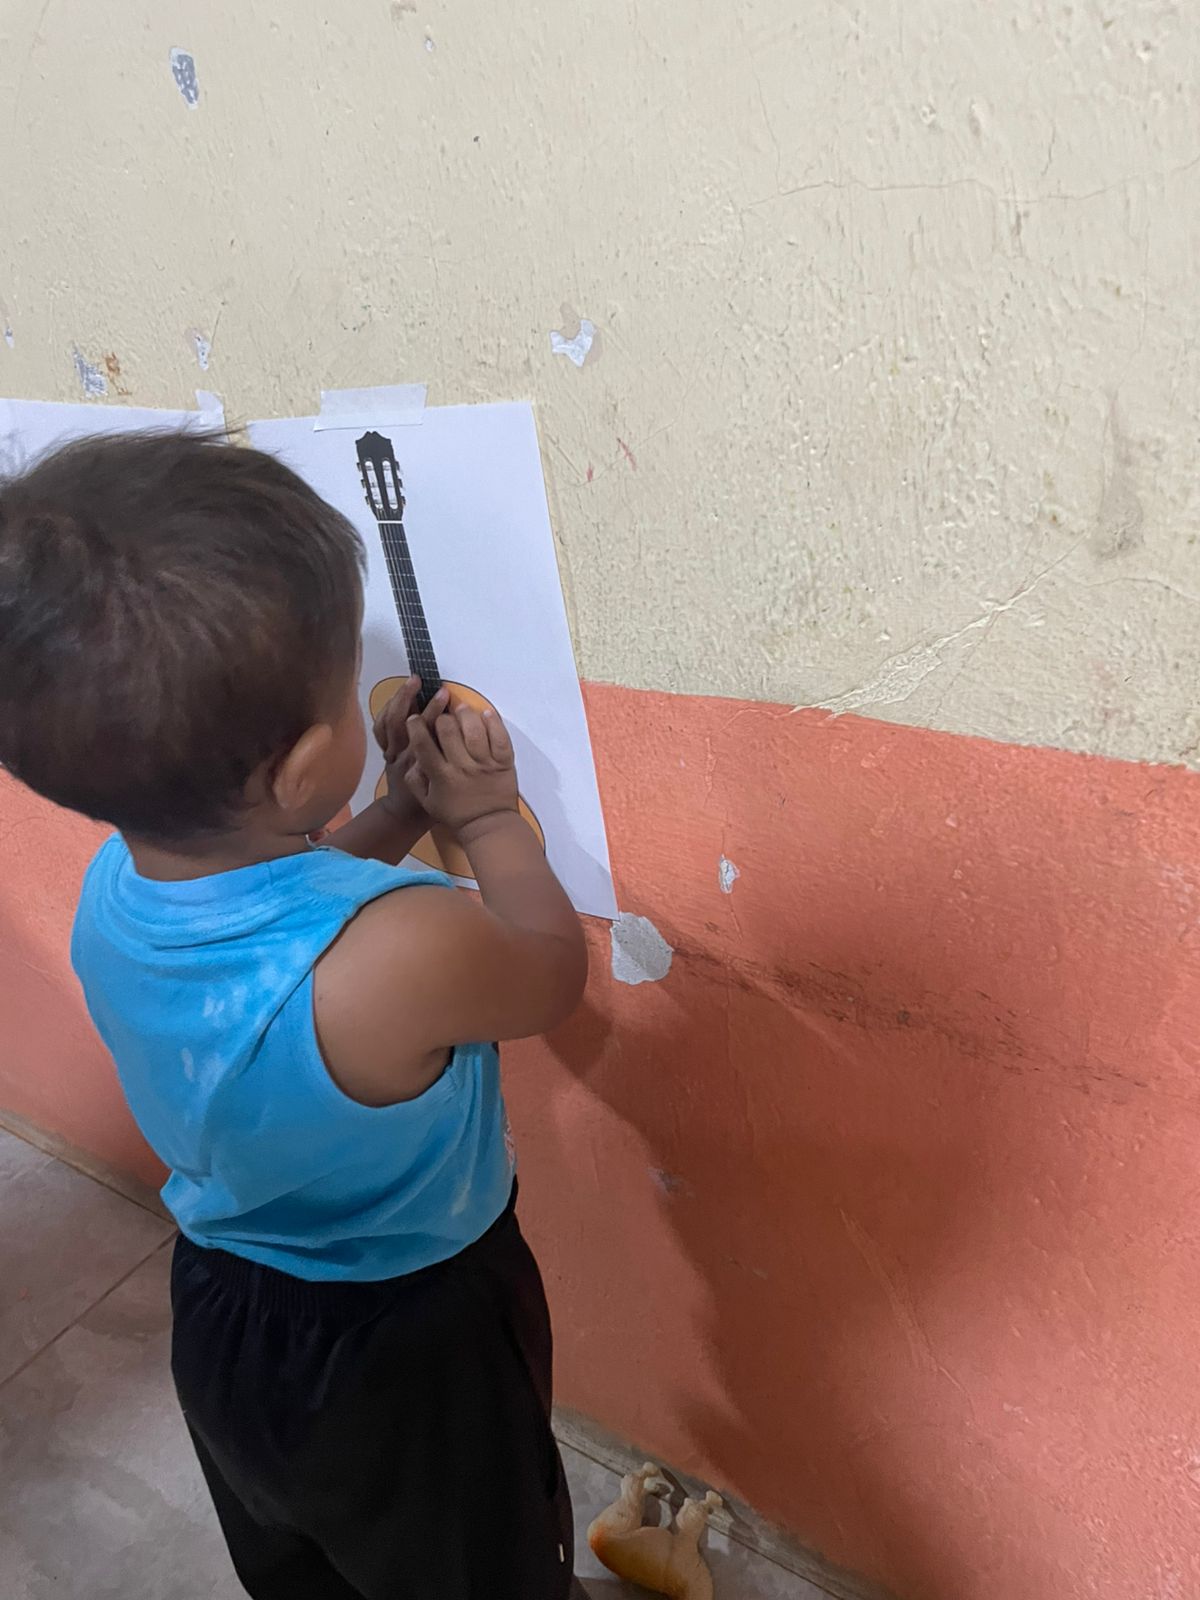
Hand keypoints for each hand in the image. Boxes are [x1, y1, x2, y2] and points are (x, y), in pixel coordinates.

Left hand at [373, 678, 448, 817]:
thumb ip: (454, 761)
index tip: (445, 694)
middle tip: (419, 680)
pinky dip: (386, 711)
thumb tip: (466, 734)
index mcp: (423, 761)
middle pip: (402, 721)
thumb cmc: (433, 799)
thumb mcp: (448, 784)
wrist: (405, 814)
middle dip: (410, 698)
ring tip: (410, 683)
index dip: (435, 709)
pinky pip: (380, 728)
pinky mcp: (385, 751)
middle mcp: (405, 754)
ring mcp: (392, 752)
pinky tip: (395, 698)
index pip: (427, 730)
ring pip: (388, 722)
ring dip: (398, 700)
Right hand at [404, 703, 519, 834]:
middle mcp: (463, 767)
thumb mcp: (427, 802)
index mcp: (441, 776)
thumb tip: (412, 758)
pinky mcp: (504, 762)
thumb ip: (415, 780)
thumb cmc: (456, 814)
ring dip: (465, 714)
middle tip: (442, 717)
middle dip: (441, 717)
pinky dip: (493, 721)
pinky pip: (500, 736)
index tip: (414, 718)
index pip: (423, 744)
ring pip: (474, 729)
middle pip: (448, 730)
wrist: (488, 826)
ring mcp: (485, 764)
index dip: (416, 726)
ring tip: (461, 709)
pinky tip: (485, 713)